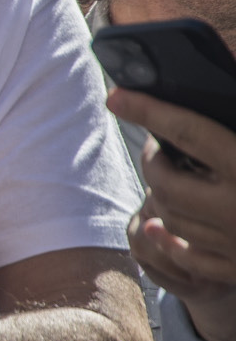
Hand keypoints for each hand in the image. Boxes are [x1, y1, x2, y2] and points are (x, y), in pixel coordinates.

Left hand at [111, 89, 235, 340]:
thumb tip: (223, 83)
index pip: (188, 131)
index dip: (149, 110)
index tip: (117, 95)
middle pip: (167, 180)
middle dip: (151, 159)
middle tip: (153, 146)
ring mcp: (235, 244)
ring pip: (170, 217)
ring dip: (158, 195)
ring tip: (161, 176)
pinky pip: (187, 256)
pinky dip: (169, 240)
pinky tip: (159, 225)